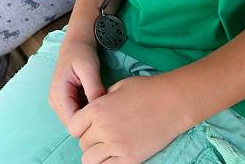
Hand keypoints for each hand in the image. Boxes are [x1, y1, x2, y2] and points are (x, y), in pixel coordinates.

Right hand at [49, 37, 105, 129]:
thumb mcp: (90, 69)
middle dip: (88, 121)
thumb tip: (100, 111)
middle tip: (105, 112)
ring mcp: (58, 102)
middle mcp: (55, 101)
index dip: (88, 123)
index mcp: (58, 94)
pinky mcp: (65, 101)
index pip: (72, 122)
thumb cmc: (82, 53)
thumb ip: (94, 89)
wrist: (77, 43)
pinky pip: (76, 113)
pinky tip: (96, 104)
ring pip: (75, 120)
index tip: (104, 116)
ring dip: (88, 117)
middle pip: (73, 124)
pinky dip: (86, 111)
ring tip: (102, 107)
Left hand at [68, 74, 185, 163]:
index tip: (87, 126)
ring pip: (90, 160)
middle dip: (90, 140)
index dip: (79, 127)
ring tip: (107, 147)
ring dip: (96, 155)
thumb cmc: (146, 90)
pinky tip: (116, 155)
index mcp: (97, 109)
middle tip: (102, 135)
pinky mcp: (129, 159)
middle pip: (82, 143)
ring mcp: (116, 146)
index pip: (73, 127)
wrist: (171, 102)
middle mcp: (102, 129)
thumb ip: (102, 100)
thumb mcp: (118, 87)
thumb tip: (95, 110)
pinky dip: (108, 163)